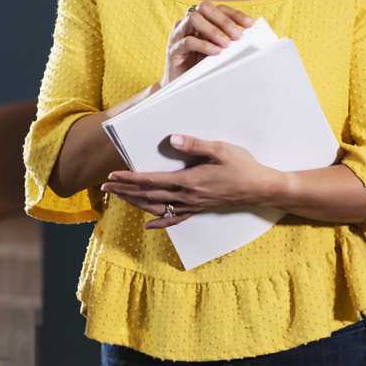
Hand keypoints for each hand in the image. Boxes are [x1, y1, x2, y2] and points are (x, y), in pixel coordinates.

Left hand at [100, 134, 281, 228]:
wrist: (262, 189)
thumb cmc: (242, 165)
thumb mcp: (220, 149)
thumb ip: (194, 144)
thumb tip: (171, 139)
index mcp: (188, 181)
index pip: (151, 180)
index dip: (129, 178)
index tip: (112, 175)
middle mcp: (187, 196)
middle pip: (148, 195)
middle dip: (124, 190)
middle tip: (104, 186)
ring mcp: (193, 205)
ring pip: (157, 208)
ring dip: (136, 203)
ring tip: (118, 197)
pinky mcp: (200, 209)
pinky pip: (176, 219)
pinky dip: (160, 222)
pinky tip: (149, 225)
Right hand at [161, 2, 252, 86]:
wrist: (181, 87)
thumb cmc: (201, 67)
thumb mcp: (218, 51)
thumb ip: (229, 41)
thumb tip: (248, 36)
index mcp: (200, 21)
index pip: (218, 8)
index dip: (235, 14)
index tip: (250, 24)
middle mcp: (187, 23)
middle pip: (204, 8)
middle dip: (224, 20)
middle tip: (237, 36)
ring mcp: (178, 34)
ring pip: (194, 19)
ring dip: (213, 30)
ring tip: (226, 44)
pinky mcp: (173, 49)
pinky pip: (187, 41)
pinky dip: (204, 45)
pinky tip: (216, 52)